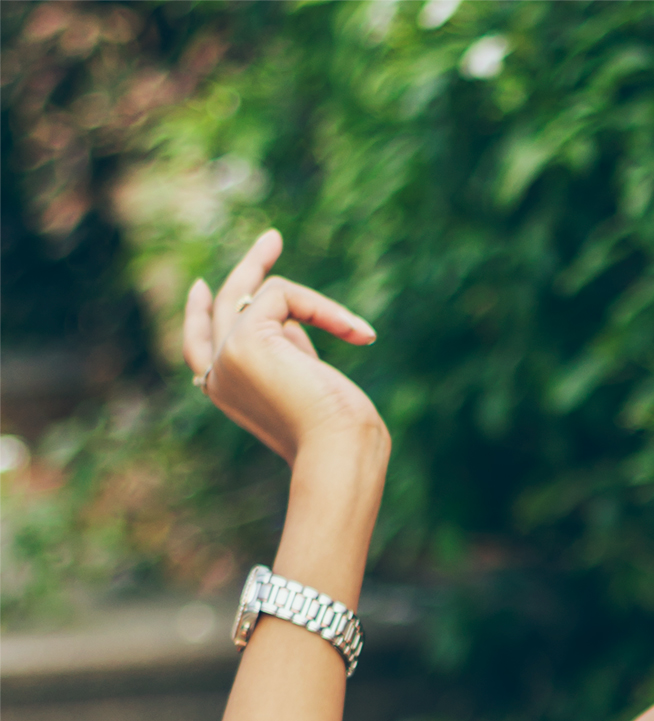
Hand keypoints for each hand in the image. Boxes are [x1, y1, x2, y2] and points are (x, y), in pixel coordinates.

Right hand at [183, 230, 382, 464]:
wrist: (339, 451)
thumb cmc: (337, 431)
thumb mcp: (306, 384)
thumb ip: (289, 352)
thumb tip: (291, 321)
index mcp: (225, 390)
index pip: (197, 344)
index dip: (197, 312)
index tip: (199, 285)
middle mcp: (215, 375)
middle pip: (221, 307)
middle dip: (249, 269)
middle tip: (272, 239)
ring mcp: (225, 355)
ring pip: (261, 294)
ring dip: (319, 307)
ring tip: (359, 333)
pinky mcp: (244, 338)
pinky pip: (283, 293)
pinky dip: (324, 309)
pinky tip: (358, 337)